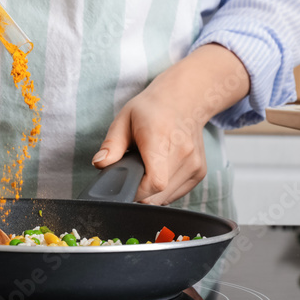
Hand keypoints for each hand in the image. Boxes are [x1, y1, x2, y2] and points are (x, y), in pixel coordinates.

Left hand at [92, 45, 249, 204]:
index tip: (125, 185)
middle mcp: (183, 153)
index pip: (155, 182)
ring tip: (146, 168)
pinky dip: (163, 191)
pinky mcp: (200, 172)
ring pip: (167, 198)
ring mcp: (194, 164)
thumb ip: (111, 145)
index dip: (137, 191)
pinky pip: (176, 194)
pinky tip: (158, 171)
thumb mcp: (124, 120)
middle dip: (140, 192)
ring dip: (152, 192)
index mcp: (162, 139)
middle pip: (158, 194)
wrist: (182, 101)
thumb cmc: (150, 110)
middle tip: (131, 174)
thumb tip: (99, 164)